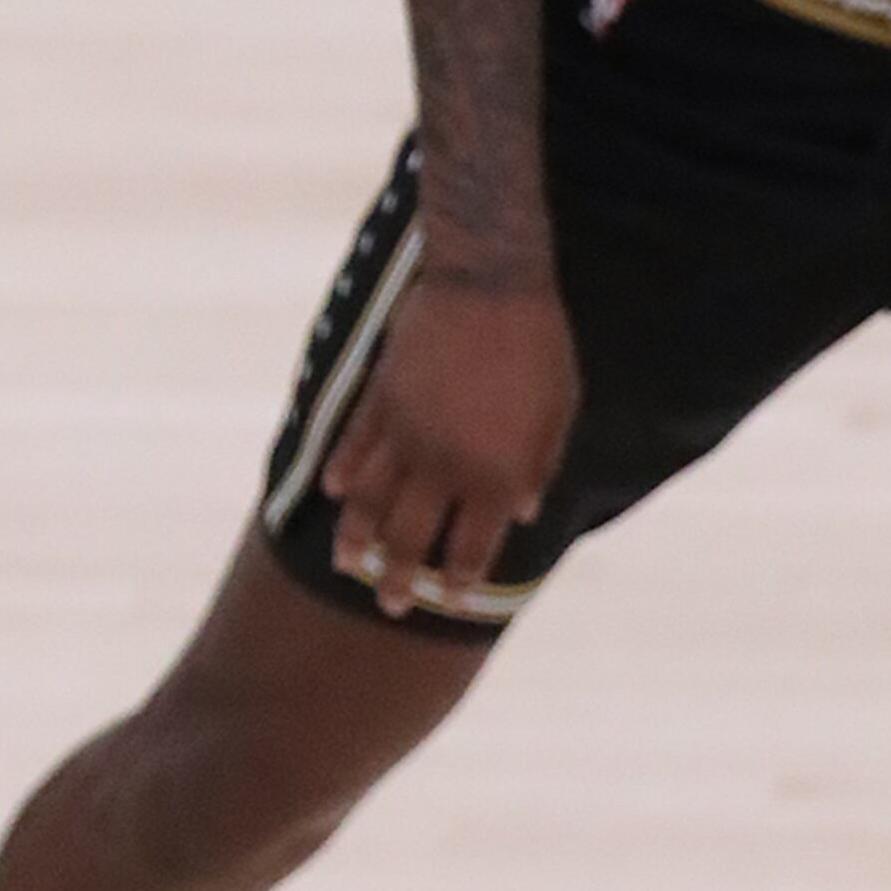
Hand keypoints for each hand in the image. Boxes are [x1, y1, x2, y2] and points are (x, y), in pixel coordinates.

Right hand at [322, 271, 578, 615]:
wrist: (490, 284)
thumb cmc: (540, 351)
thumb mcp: (557, 418)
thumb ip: (535, 470)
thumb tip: (520, 515)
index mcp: (494, 477)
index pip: (470, 547)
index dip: (456, 579)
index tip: (449, 602)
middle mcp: (444, 464)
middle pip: (410, 535)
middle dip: (398, 576)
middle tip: (388, 606)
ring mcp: (406, 430)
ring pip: (370, 497)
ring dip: (356, 535)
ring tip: (345, 563)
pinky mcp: (381, 394)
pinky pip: (354, 442)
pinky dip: (341, 469)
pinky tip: (333, 492)